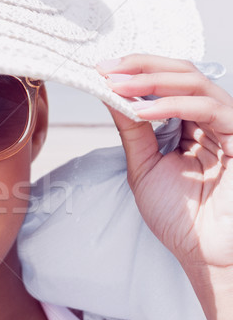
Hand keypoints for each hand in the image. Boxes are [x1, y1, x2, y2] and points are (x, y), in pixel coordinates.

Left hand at [97, 53, 232, 319]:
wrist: (201, 251)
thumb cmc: (178, 216)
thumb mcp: (144, 165)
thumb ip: (133, 130)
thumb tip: (111, 96)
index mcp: (190, 125)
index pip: (168, 83)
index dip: (136, 71)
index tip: (101, 69)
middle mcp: (210, 120)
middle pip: (182, 73)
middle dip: (141, 68)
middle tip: (106, 68)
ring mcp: (227, 126)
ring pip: (195, 83)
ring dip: (152, 81)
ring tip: (117, 84)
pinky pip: (209, 110)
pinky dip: (173, 105)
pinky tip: (142, 108)